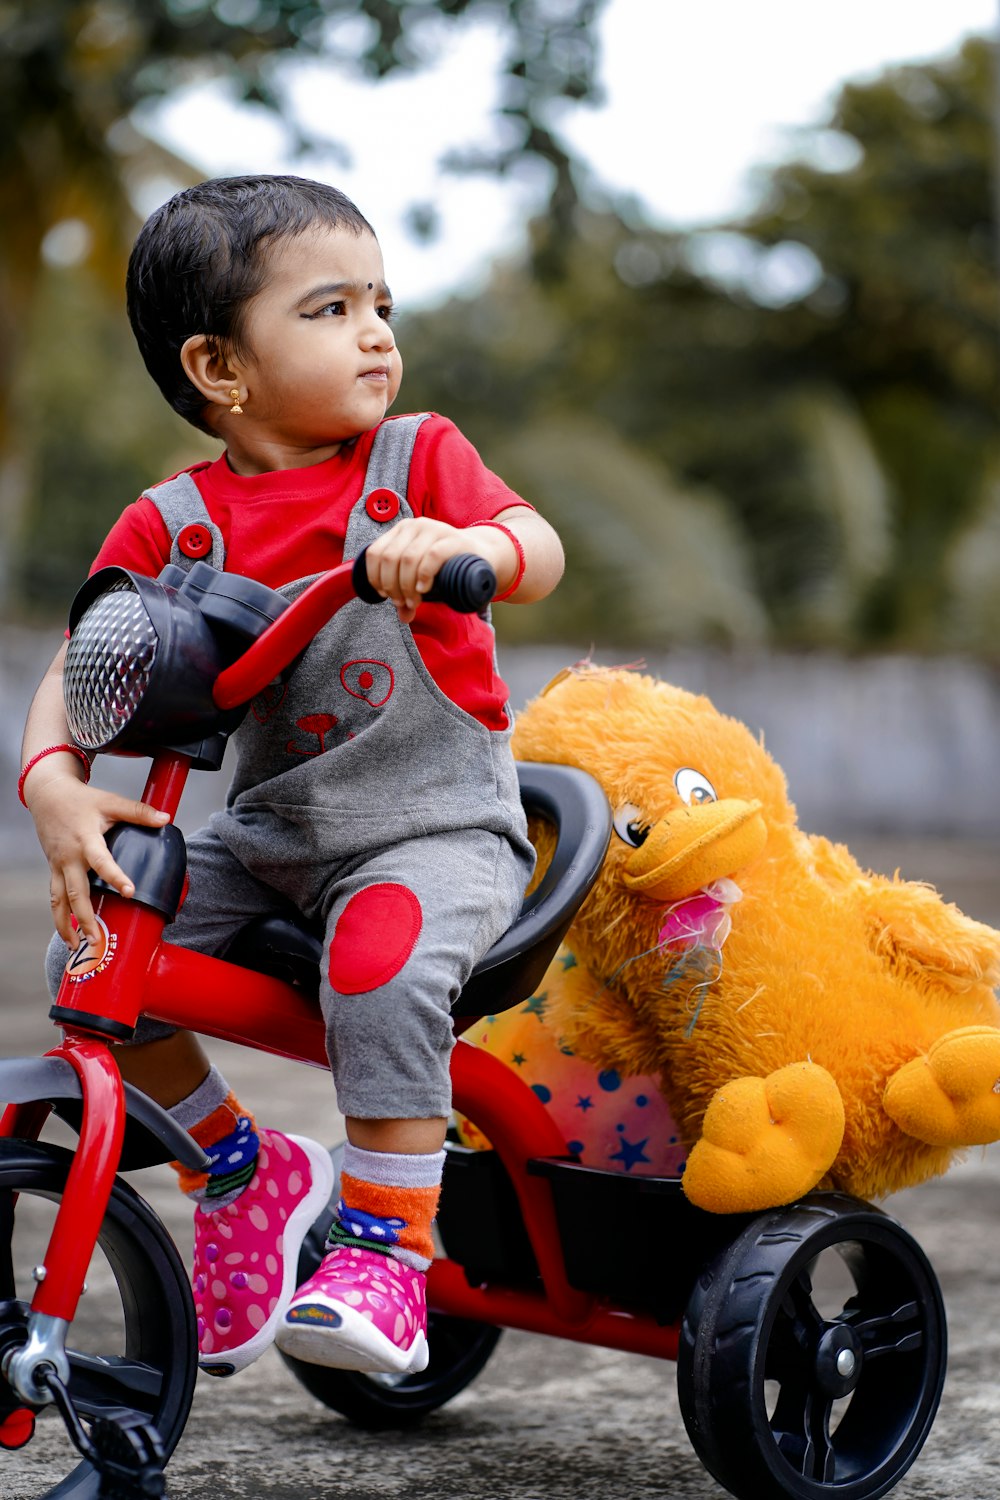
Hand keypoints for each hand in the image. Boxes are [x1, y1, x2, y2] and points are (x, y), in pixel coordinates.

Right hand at [25, 773, 168, 946]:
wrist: (47, 796)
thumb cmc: (81, 800)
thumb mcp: (111, 801)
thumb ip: (138, 811)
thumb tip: (166, 818)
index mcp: (86, 840)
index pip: (101, 861)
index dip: (115, 876)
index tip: (130, 891)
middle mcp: (69, 857)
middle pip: (75, 893)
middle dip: (85, 918)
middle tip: (97, 939)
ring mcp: (58, 865)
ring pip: (58, 901)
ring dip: (66, 924)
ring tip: (77, 945)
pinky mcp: (53, 869)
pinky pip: (54, 896)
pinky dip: (59, 915)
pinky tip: (67, 932)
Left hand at [364, 517, 518, 622]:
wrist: (482, 555)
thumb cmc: (447, 566)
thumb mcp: (422, 577)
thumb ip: (409, 594)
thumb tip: (403, 618)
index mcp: (401, 531)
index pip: (375, 553)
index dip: (375, 577)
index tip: (385, 595)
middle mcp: (415, 525)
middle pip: (390, 558)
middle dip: (392, 586)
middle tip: (402, 602)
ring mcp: (434, 529)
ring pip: (408, 559)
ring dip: (406, 586)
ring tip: (414, 601)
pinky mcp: (453, 539)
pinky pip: (432, 556)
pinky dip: (424, 575)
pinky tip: (424, 589)